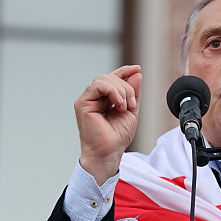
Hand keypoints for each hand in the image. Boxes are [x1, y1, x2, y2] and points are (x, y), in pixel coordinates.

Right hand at [74, 65, 141, 183]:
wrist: (109, 152)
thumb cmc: (117, 137)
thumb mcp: (131, 110)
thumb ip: (133, 92)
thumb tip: (136, 73)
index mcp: (104, 99)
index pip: (113, 79)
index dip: (125, 71)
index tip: (138, 68)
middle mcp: (94, 98)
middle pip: (110, 77)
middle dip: (126, 87)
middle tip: (132, 104)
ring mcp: (87, 100)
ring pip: (104, 79)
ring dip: (121, 90)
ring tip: (125, 106)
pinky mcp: (82, 103)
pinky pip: (98, 85)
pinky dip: (113, 91)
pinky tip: (118, 104)